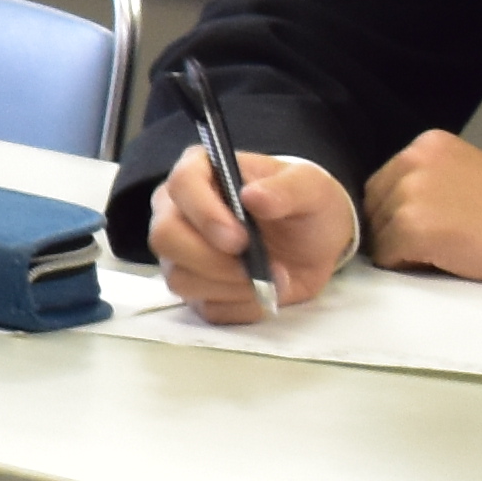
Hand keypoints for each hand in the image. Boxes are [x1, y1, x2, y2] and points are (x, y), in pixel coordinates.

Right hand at [152, 143, 356, 322]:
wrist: (316, 242)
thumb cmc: (306, 204)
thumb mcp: (312, 187)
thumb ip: (287, 189)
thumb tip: (252, 196)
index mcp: (200, 173)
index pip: (181, 186)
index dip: (204, 214)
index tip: (240, 239)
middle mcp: (177, 211)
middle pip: (165, 237)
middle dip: (212, 260)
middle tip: (258, 268)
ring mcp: (180, 253)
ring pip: (179, 278)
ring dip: (232, 286)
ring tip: (274, 279)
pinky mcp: (195, 289)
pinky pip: (205, 307)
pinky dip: (242, 306)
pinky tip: (266, 292)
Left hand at [362, 131, 481, 286]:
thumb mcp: (468, 176)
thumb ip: (428, 180)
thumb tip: (385, 208)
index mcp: (427, 145)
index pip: (384, 183)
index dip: (401, 210)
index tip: (438, 221)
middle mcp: (413, 161)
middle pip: (374, 206)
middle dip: (396, 227)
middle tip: (443, 238)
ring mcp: (410, 193)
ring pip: (377, 233)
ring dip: (402, 247)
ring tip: (448, 247)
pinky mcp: (413, 227)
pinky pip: (387, 257)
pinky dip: (408, 265)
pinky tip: (446, 258)